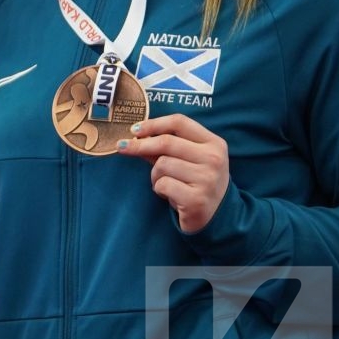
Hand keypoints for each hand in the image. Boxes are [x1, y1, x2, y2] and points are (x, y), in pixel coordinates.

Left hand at [115, 112, 229, 234]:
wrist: (218, 216)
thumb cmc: (198, 182)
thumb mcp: (189, 160)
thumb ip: (166, 147)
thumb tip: (136, 136)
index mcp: (214, 143)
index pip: (180, 122)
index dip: (153, 124)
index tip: (134, 130)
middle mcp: (214, 159)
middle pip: (167, 142)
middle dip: (140, 145)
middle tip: (121, 147)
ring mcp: (207, 179)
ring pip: (162, 164)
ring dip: (156, 175)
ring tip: (168, 184)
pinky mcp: (196, 199)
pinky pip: (162, 184)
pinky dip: (160, 190)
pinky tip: (171, 196)